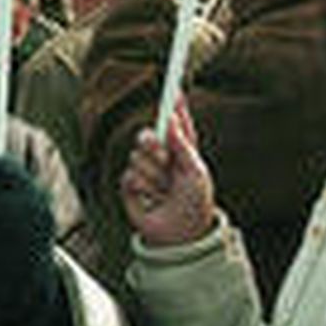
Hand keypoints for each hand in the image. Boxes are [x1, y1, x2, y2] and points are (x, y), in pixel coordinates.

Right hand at [119, 101, 217, 247]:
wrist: (181, 235)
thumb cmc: (195, 204)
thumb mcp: (197, 172)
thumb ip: (183, 145)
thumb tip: (170, 120)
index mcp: (181, 151)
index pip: (176, 124)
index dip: (174, 107)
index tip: (174, 90)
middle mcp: (162, 158)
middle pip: (147, 135)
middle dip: (154, 147)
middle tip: (164, 160)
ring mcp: (145, 171)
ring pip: (137, 156)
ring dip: (153, 176)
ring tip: (165, 191)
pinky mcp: (130, 187)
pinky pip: (129, 175)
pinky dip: (142, 188)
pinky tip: (152, 199)